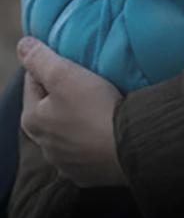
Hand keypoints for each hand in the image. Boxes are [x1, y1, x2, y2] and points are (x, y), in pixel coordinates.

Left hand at [17, 36, 126, 187]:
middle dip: (62, 94)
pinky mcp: (87, 173)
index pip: (33, 81)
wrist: (128, 147)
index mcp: (32, 119)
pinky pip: (85, 151)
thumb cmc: (94, 108)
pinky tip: (105, 131)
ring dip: (76, 120)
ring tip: (98, 106)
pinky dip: (91, 140)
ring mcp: (65, 162)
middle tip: (85, 80)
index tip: (70, 59)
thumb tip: (22, 45)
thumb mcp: (65, 74)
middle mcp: (43, 145)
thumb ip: (40, 58)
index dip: (50, 65)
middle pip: (49, 109)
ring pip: (66, 132)